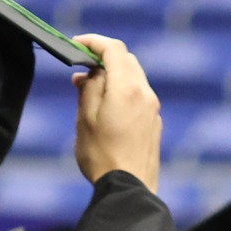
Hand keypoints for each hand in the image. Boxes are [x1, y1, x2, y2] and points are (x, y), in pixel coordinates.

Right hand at [71, 35, 161, 191]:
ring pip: (134, 78)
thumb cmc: (102, 155)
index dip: (93, 42)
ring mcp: (153, 109)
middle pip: (126, 60)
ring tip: (88, 90)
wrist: (129, 188)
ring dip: (112, 76)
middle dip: (102, 58)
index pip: (114, 49)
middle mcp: (145, 94)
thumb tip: (90, 73)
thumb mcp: (85, 118)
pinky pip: (138, 97)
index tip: (75, 45)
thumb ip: (88, 88)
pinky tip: (106, 108)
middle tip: (79, 68)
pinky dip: (122, 92)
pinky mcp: (154, 124)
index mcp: (128, 88)